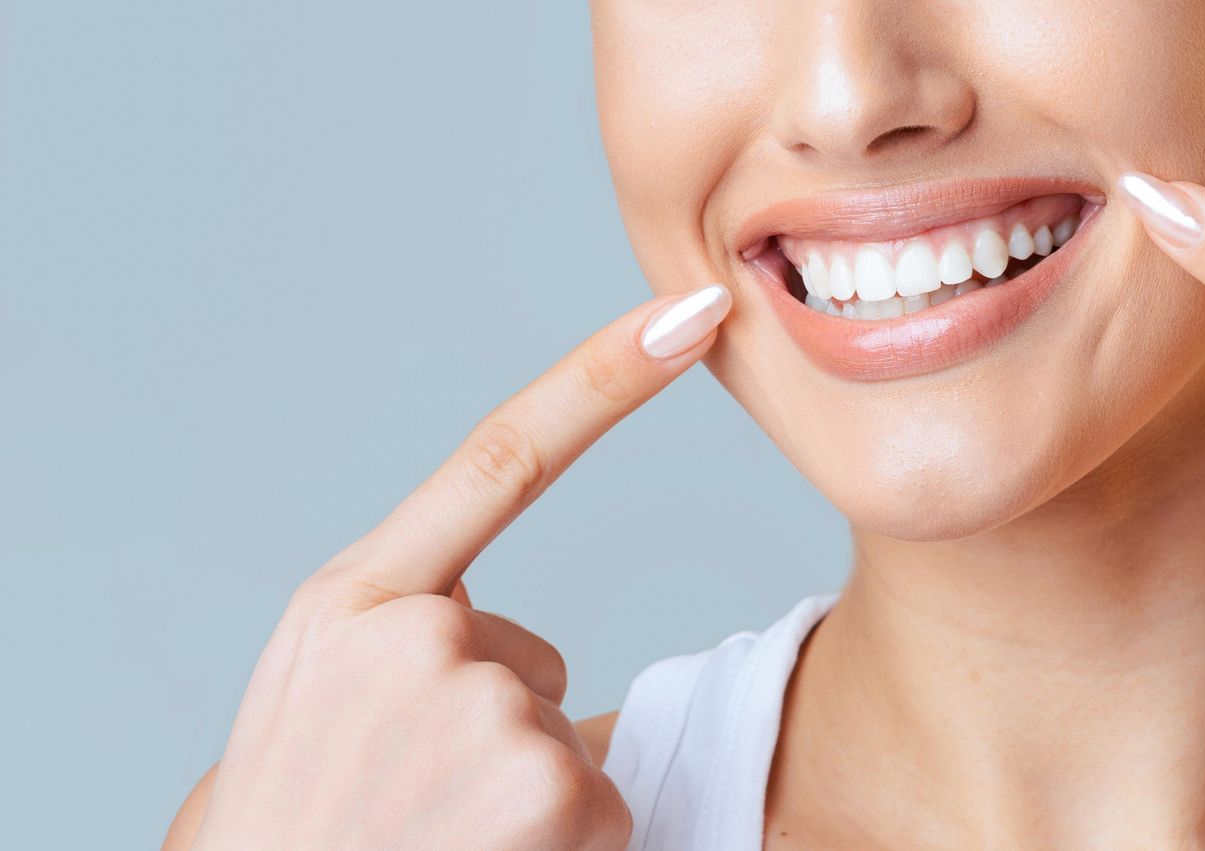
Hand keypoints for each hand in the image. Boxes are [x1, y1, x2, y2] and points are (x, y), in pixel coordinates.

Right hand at [189, 286, 731, 850]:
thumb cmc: (295, 818)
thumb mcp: (316, 691)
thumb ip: (404, 627)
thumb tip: (509, 647)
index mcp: (354, 600)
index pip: (502, 457)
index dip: (604, 380)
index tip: (688, 315)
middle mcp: (418, 638)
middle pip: (525, 659)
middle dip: (489, 730)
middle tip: (398, 800)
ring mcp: (485, 710)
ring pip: (556, 739)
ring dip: (513, 794)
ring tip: (424, 836)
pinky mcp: (550, 789)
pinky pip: (594, 801)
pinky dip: (555, 844)